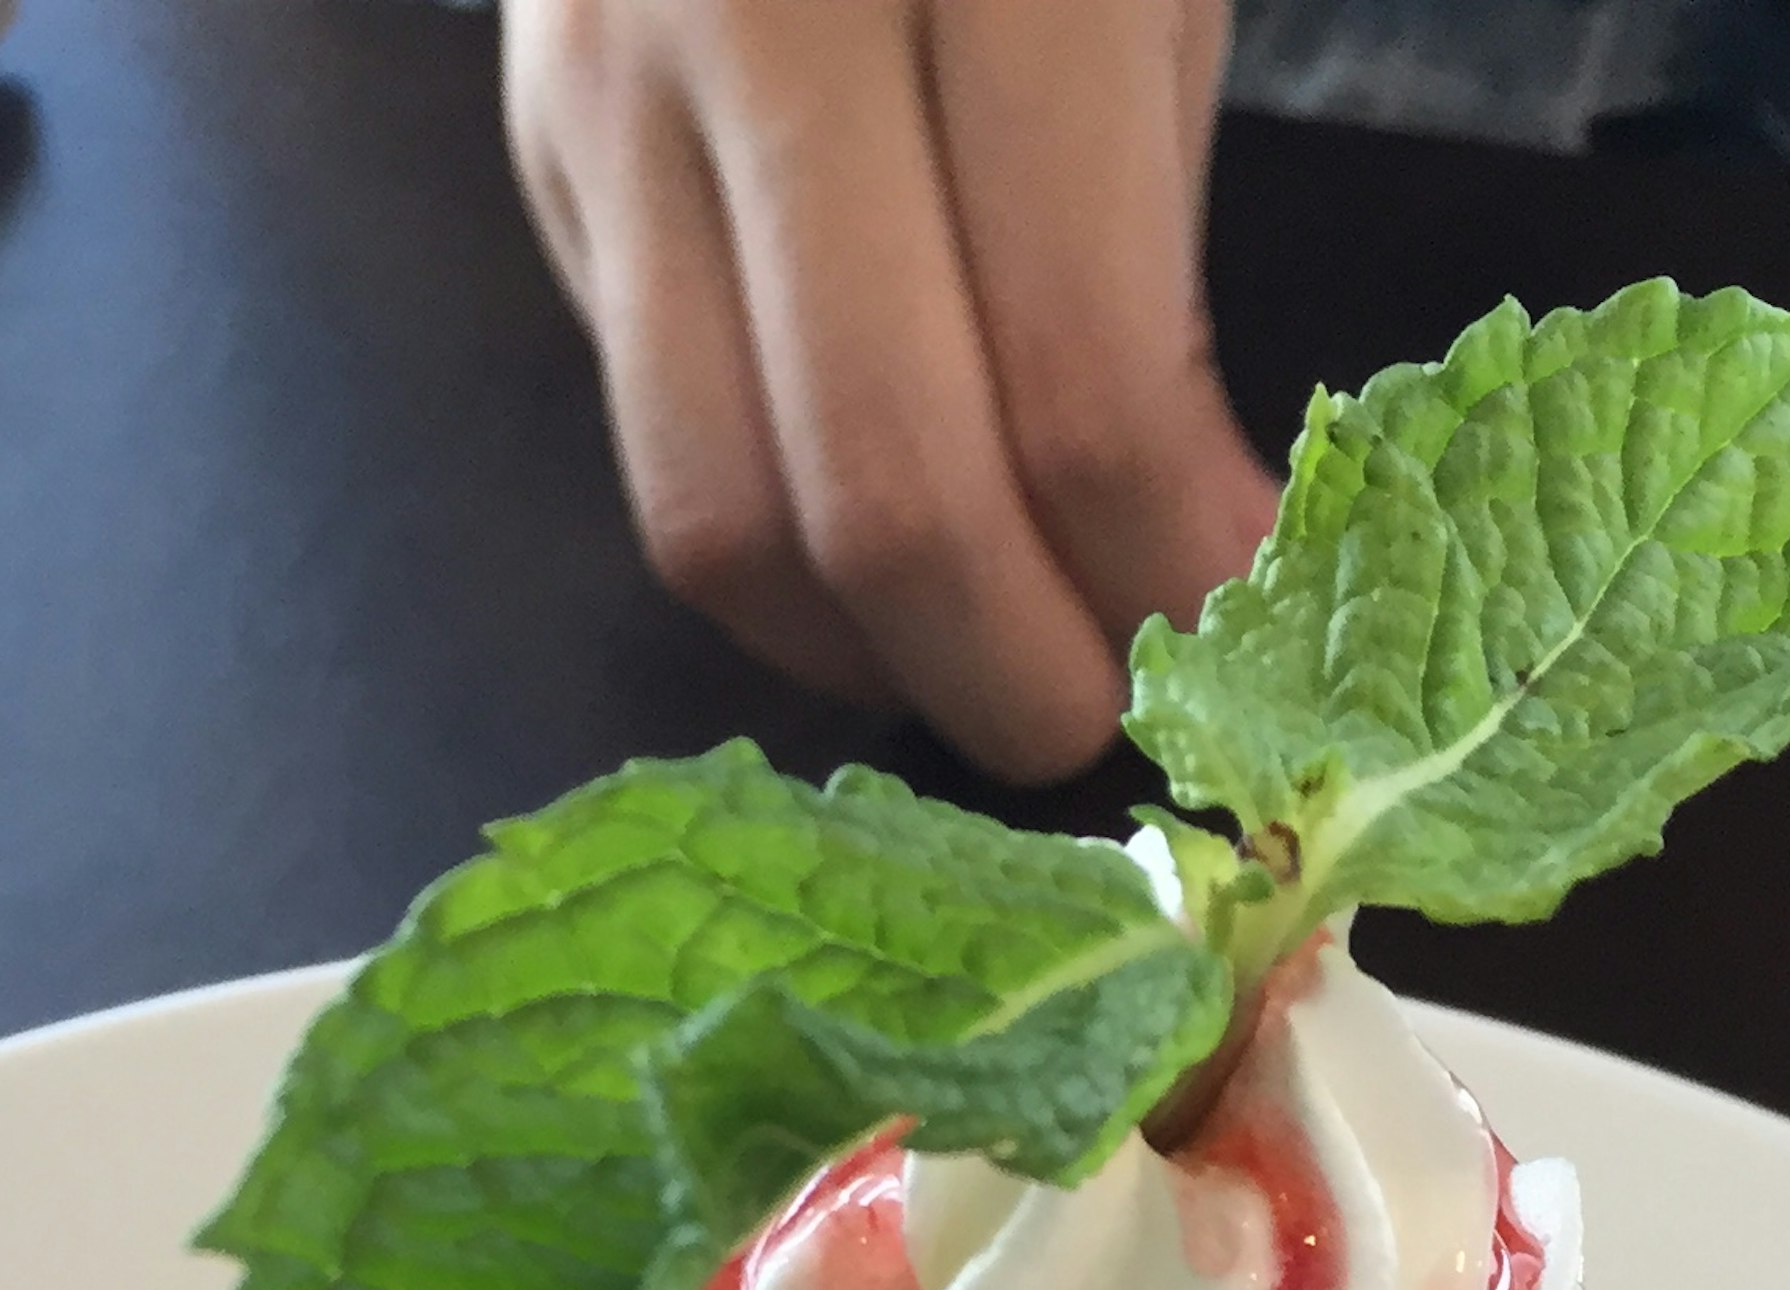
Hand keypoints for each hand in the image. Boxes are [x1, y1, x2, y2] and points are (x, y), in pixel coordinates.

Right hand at [503, 0, 1283, 780]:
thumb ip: (1152, 230)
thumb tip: (1179, 540)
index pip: (1074, 388)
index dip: (1171, 571)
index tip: (1248, 633)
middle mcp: (759, 21)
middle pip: (874, 494)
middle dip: (1013, 672)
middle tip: (1116, 719)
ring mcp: (611, 85)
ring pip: (714, 510)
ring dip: (870, 656)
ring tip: (997, 660)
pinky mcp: (540, 137)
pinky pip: (649, 423)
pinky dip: (780, 544)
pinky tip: (886, 551)